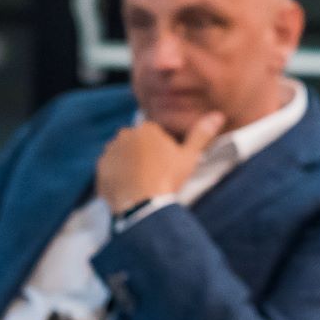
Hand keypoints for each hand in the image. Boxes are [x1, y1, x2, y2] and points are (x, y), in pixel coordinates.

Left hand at [95, 113, 224, 212]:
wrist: (141, 204)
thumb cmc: (167, 179)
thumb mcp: (189, 157)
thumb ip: (201, 134)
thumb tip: (218, 115)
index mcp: (148, 129)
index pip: (154, 137)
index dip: (162, 152)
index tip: (166, 167)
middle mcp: (125, 135)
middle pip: (137, 144)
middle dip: (144, 156)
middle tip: (154, 176)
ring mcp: (110, 151)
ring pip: (123, 156)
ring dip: (129, 165)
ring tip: (141, 184)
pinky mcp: (100, 168)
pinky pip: (110, 169)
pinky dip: (117, 177)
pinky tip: (129, 189)